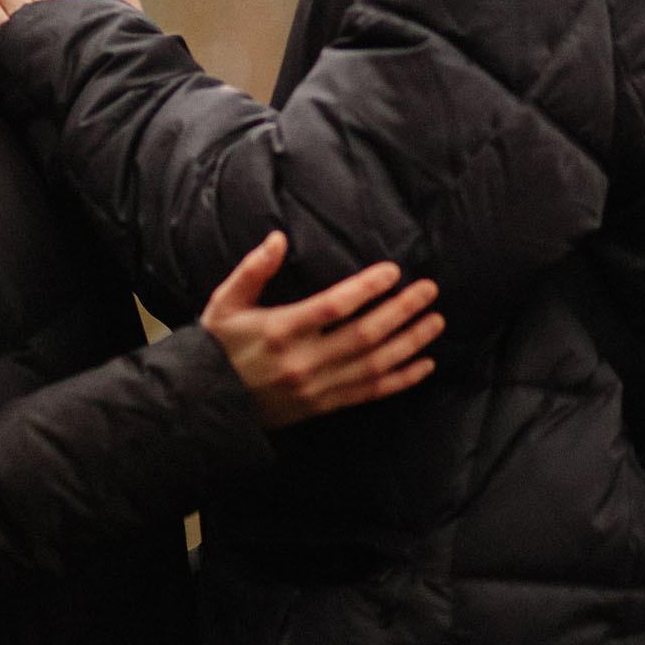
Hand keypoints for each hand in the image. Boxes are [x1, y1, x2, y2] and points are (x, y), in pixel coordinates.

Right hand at [201, 232, 442, 429]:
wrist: (209, 403)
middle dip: (402, 311)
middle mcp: (303, 361)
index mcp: (280, 330)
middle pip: (365, 335)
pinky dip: (402, 380)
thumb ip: (252, 269)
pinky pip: (371, 394)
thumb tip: (278, 238)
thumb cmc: (218, 346)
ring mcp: (317, 388)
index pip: (334, 306)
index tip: (393, 271)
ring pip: (375, 365)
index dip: (367, 288)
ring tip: (435, 321)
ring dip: (410, 343)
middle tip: (429, 290)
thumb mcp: (225, 302)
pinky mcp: (324, 407)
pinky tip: (425, 365)